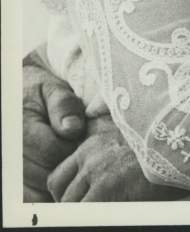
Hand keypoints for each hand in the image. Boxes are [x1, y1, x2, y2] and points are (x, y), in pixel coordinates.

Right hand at [23, 51, 85, 201]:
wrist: (20, 96)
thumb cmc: (40, 93)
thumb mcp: (53, 89)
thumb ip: (64, 105)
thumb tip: (72, 128)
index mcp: (21, 129)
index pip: (53, 151)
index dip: (73, 146)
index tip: (81, 136)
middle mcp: (11, 153)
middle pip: (47, 174)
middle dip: (67, 164)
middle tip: (77, 149)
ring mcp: (11, 170)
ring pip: (39, 191)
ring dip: (58, 181)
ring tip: (66, 159)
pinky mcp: (15, 182)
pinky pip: (31, 198)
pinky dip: (46, 193)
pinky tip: (58, 175)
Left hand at [47, 117, 187, 201]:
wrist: (186, 136)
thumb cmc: (166, 139)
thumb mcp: (134, 132)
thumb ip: (112, 127)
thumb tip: (96, 120)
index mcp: (93, 143)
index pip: (58, 176)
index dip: (65, 193)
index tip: (80, 202)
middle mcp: (90, 155)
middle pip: (60, 192)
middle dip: (72, 205)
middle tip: (92, 208)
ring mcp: (96, 172)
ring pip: (71, 205)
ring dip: (84, 210)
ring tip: (104, 210)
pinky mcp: (107, 189)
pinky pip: (85, 213)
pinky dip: (92, 217)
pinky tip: (111, 215)